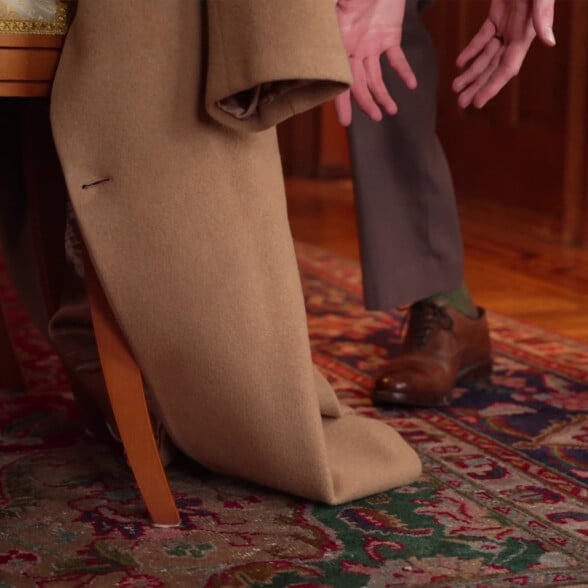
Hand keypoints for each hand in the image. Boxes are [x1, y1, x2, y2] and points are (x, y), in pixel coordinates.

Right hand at [334, 0, 416, 125]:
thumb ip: (336, 8)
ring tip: (392, 111)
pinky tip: (412, 85)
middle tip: (377, 117)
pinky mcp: (389, 37)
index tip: (345, 121)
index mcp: (339, 42)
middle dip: (367, 102)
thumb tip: (334, 12)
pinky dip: (404, 72)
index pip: (339, 78)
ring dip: (384, 95)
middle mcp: (353, 48)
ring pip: (376, 77)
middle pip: (358, 83)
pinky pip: (397, 60)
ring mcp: (371, 44)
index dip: (342, 101)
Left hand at [453, 0, 555, 108]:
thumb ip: (543, 16)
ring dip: (471, 72)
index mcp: (526, 35)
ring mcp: (508, 25)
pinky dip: (471, 50)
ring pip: (486, 55)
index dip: (492, 86)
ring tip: (455, 87)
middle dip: (477, 86)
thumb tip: (549, 42)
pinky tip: (459, 63)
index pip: (507, 68)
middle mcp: (517, 34)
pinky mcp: (499, 14)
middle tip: (461, 103)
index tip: (477, 102)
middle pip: (494, 68)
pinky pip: (483, 37)